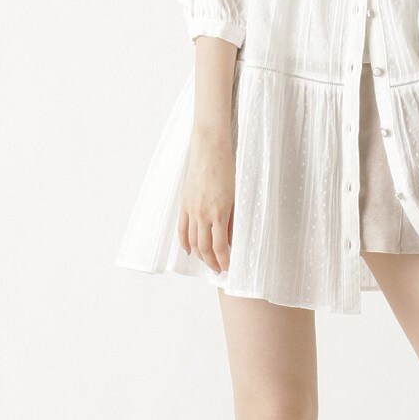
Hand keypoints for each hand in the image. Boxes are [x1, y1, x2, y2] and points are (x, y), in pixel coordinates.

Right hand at [178, 128, 235, 273]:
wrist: (210, 149)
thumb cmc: (227, 168)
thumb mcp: (236, 196)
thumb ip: (233, 219)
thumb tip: (231, 239)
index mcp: (219, 212)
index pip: (219, 246)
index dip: (223, 260)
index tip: (228, 268)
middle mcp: (203, 213)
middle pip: (204, 247)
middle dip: (212, 262)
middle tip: (219, 270)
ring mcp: (191, 209)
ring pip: (192, 240)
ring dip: (199, 255)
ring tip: (207, 262)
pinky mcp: (185, 203)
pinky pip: (182, 228)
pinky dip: (184, 242)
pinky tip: (189, 250)